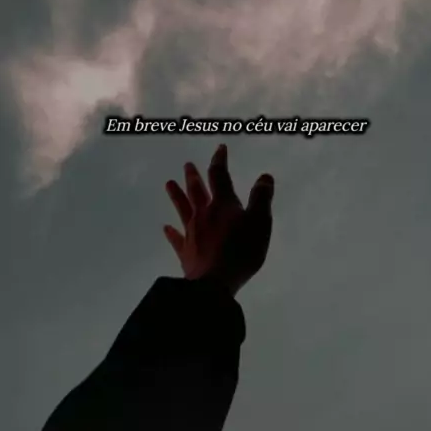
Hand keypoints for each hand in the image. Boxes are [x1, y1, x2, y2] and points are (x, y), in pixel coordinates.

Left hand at [163, 144, 273, 295]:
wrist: (214, 282)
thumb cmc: (241, 250)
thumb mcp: (260, 222)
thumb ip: (261, 198)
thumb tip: (264, 176)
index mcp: (223, 204)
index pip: (219, 176)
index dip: (219, 161)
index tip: (220, 148)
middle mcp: (204, 214)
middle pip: (197, 190)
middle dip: (193, 176)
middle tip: (187, 165)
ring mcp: (192, 232)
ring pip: (183, 209)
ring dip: (176, 195)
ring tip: (168, 184)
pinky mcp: (186, 252)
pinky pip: (177, 238)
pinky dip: (171, 232)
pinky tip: (165, 227)